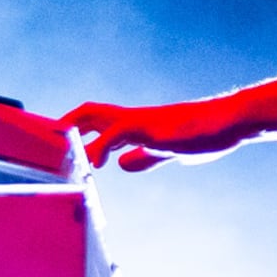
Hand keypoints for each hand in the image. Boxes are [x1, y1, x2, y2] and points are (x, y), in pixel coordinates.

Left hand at [60, 96, 253, 173]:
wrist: (229, 121)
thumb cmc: (206, 134)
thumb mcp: (169, 151)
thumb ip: (147, 157)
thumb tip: (124, 165)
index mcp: (139, 124)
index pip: (99, 119)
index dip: (77, 128)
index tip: (59, 140)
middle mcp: (135, 118)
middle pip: (90, 111)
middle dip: (66, 125)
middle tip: (46, 142)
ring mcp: (142, 120)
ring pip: (97, 116)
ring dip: (75, 133)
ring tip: (60, 153)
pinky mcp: (151, 127)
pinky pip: (117, 132)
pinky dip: (101, 146)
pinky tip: (95, 164)